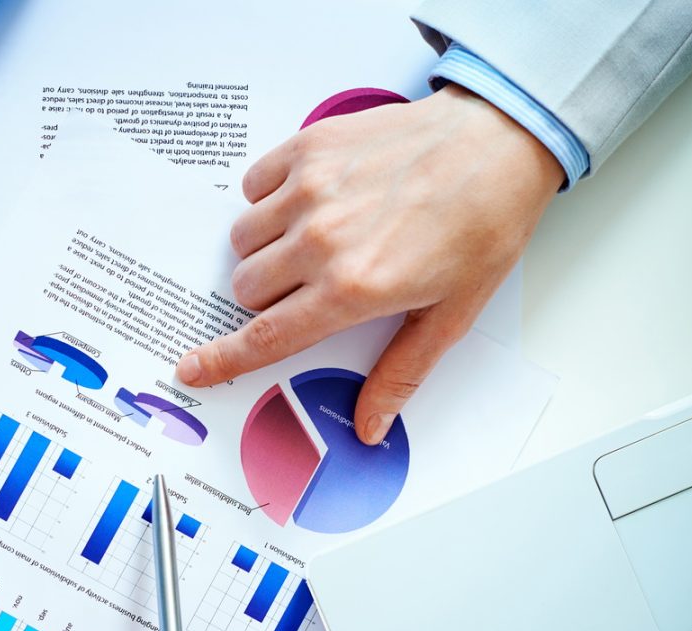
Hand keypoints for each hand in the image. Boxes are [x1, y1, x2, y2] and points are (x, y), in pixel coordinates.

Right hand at [176, 85, 563, 443]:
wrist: (499, 143)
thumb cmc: (481, 229)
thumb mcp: (448, 316)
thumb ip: (399, 375)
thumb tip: (370, 426)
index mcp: (352, 290)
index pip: (266, 338)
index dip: (223, 359)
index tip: (192, 368)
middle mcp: (320, 241)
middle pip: (246, 289)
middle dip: (269, 299)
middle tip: (313, 287)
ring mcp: (310, 189)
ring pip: (243, 240)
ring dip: (266, 252)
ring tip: (314, 241)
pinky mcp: (309, 147)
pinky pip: (252, 186)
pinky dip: (268, 201)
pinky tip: (311, 201)